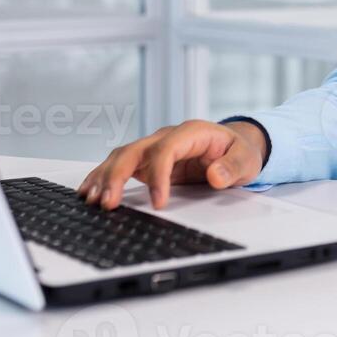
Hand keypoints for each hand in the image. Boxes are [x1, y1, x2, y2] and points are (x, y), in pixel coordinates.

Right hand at [77, 119, 267, 209]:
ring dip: (105, 177)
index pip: (167, 150)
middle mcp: (167, 137)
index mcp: (191, 132)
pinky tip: (89, 192)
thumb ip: (233, 167)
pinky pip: (120, 166)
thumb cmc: (239, 151)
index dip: (159, 175)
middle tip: (108, 203)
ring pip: (122, 157)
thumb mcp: (247, 159)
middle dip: (118, 175)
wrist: (234, 146)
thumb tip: (216, 175)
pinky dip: (103, 178)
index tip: (159, 203)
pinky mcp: (146, 162)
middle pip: (135, 150)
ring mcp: (154, 148)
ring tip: (92, 200)